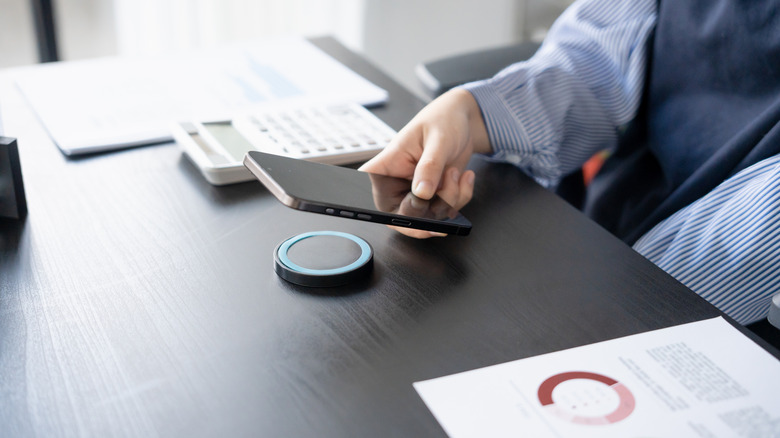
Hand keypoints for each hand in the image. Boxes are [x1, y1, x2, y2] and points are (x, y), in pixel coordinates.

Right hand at [360, 89, 491, 237]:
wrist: (462, 122)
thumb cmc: (442, 121)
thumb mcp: (438, 140)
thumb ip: (429, 166)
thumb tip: (421, 193)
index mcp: (385, 167)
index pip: (371, 191)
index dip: (380, 209)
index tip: (409, 207)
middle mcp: (396, 185)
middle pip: (404, 216)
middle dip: (433, 204)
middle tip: (448, 181)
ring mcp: (415, 195)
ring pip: (430, 218)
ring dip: (452, 198)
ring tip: (454, 171)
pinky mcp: (433, 200)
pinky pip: (446, 213)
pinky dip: (461, 197)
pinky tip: (463, 177)